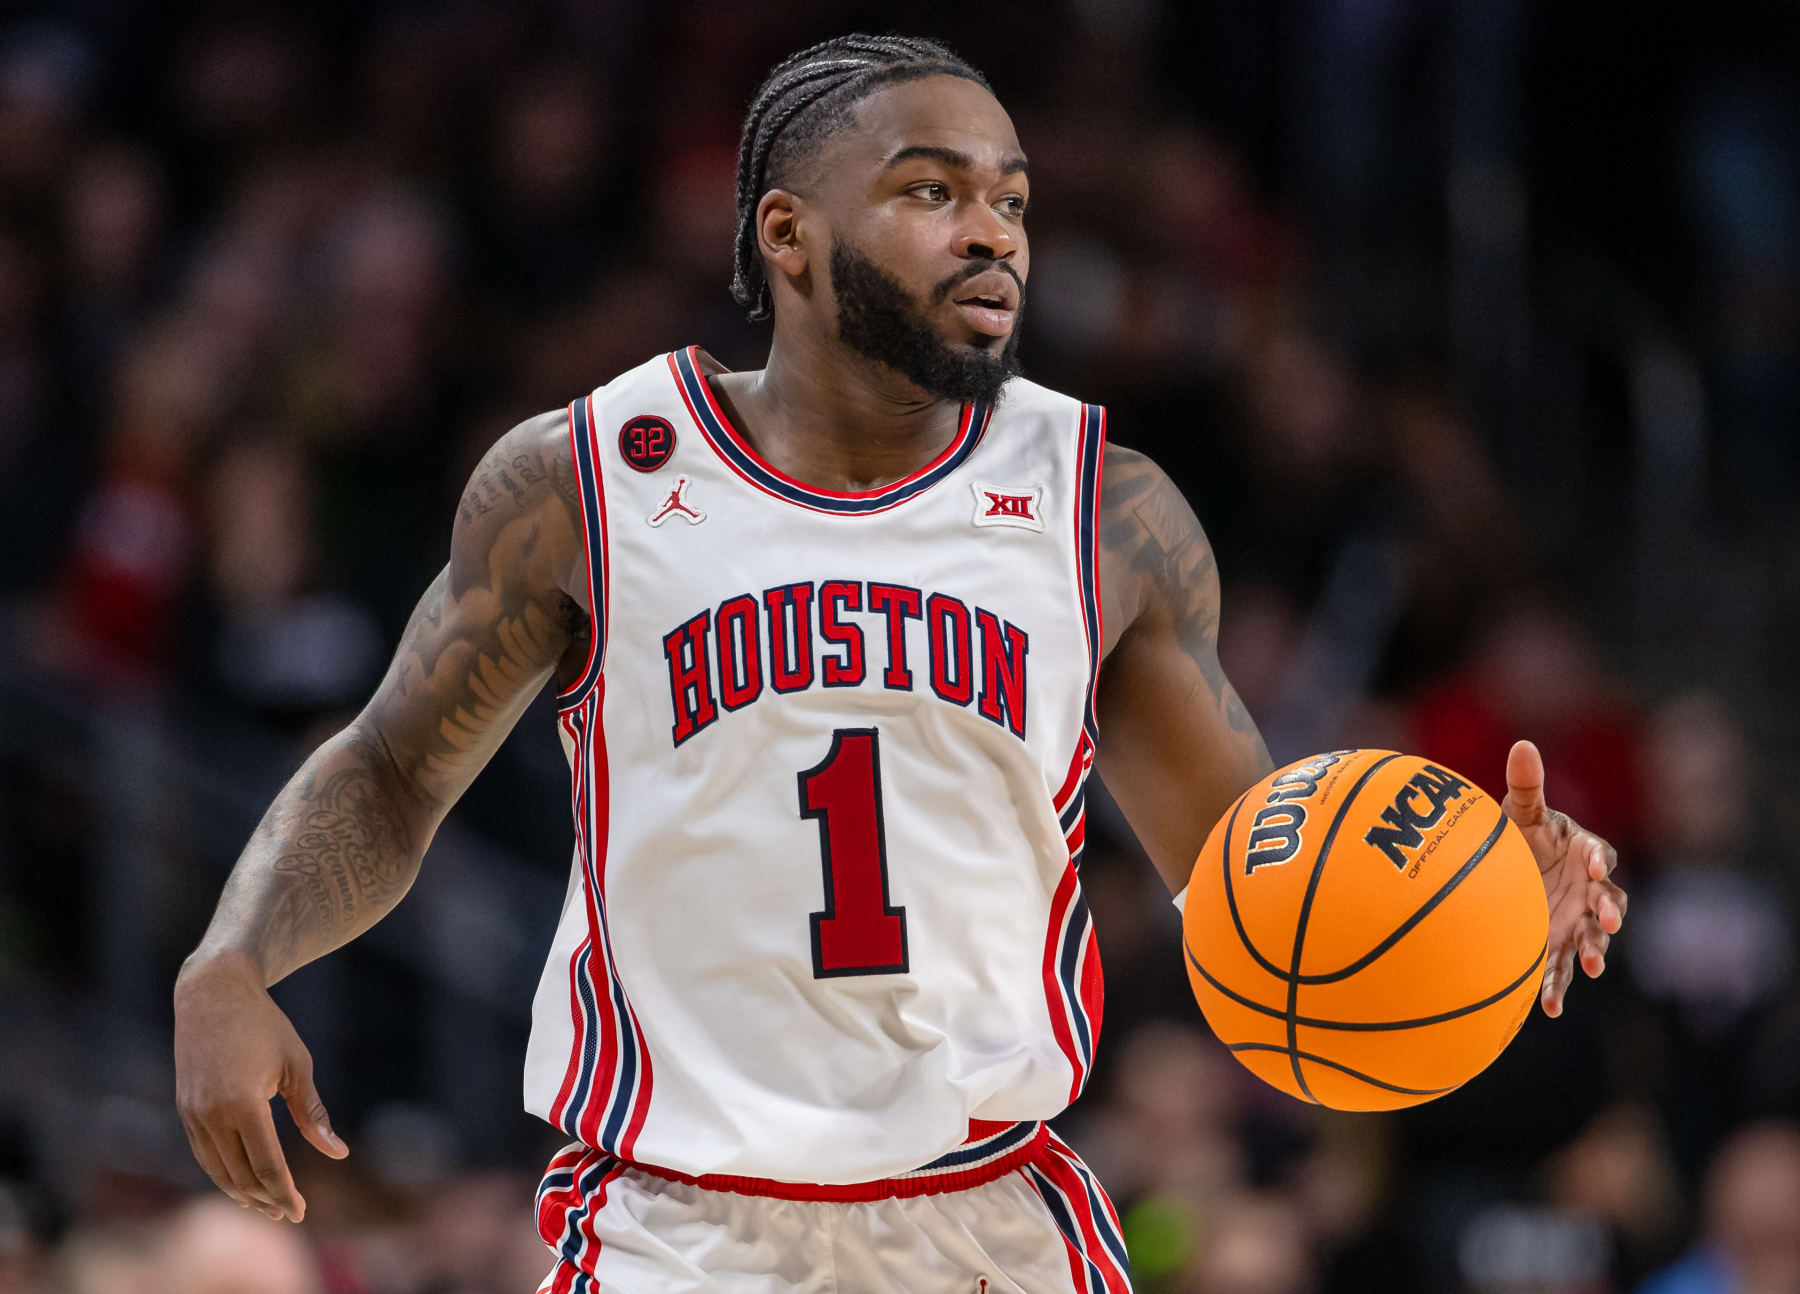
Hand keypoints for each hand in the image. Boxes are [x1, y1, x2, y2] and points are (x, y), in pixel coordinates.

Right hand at [173, 951, 347, 1221]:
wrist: (213, 993)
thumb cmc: (265, 1026)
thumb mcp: (298, 1065)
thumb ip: (313, 1114)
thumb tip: (338, 1153)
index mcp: (243, 1103)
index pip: (266, 1165)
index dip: (285, 1193)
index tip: (301, 1213)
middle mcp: (212, 1114)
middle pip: (240, 1175)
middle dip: (266, 1200)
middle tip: (288, 1214)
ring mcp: (192, 1113)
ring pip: (217, 1171)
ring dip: (242, 1193)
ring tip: (267, 1207)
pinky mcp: (184, 1109)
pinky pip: (204, 1155)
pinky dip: (222, 1174)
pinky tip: (240, 1183)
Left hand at [1501, 740, 1626, 1017]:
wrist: (1504, 874)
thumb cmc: (1519, 838)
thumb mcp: (1519, 813)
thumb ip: (1526, 784)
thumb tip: (1523, 744)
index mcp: (1583, 853)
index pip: (1600, 855)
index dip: (1600, 860)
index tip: (1595, 865)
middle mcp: (1588, 890)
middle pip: (1610, 902)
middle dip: (1610, 912)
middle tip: (1606, 920)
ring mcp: (1575, 921)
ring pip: (1592, 940)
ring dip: (1593, 953)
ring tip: (1590, 968)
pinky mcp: (1556, 946)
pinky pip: (1558, 969)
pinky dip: (1555, 987)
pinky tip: (1546, 1008)